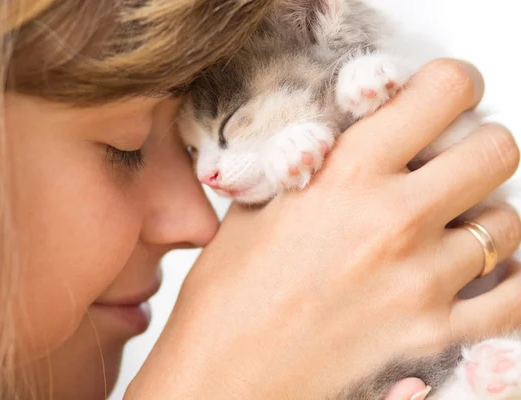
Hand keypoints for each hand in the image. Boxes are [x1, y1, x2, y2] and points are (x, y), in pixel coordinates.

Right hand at [126, 59, 520, 398]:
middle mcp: (393, 221)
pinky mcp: (432, 336)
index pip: (443, 93)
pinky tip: (483, 275)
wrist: (223, 376)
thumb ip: (312, 167)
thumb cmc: (228, 297)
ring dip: (484, 216)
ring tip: (449, 226)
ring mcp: (420, 282)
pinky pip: (515, 300)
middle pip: (497, 151)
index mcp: (345, 176)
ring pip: (507, 223)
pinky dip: (509, 282)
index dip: (453, 85)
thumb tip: (345, 140)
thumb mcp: (256, 209)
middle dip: (479, 147)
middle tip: (453, 160)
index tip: (446, 97)